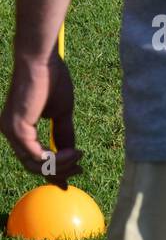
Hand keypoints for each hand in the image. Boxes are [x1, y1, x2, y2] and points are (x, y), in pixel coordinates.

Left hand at [1, 52, 82, 184]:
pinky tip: (73, 152)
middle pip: (33, 166)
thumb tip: (71, 154)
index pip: (32, 159)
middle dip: (60, 171)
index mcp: (19, 129)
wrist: (43, 61)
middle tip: (81, 168)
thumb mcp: (61, 114)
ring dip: (61, 165)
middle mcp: (10, 132)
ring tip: (79, 156)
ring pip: (34, 164)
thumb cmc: (52, 81)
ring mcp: (11, 131)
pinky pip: (37, 156)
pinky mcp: (18, 128)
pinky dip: (57, 158)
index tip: (72, 178)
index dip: (52, 172)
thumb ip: (63, 135)